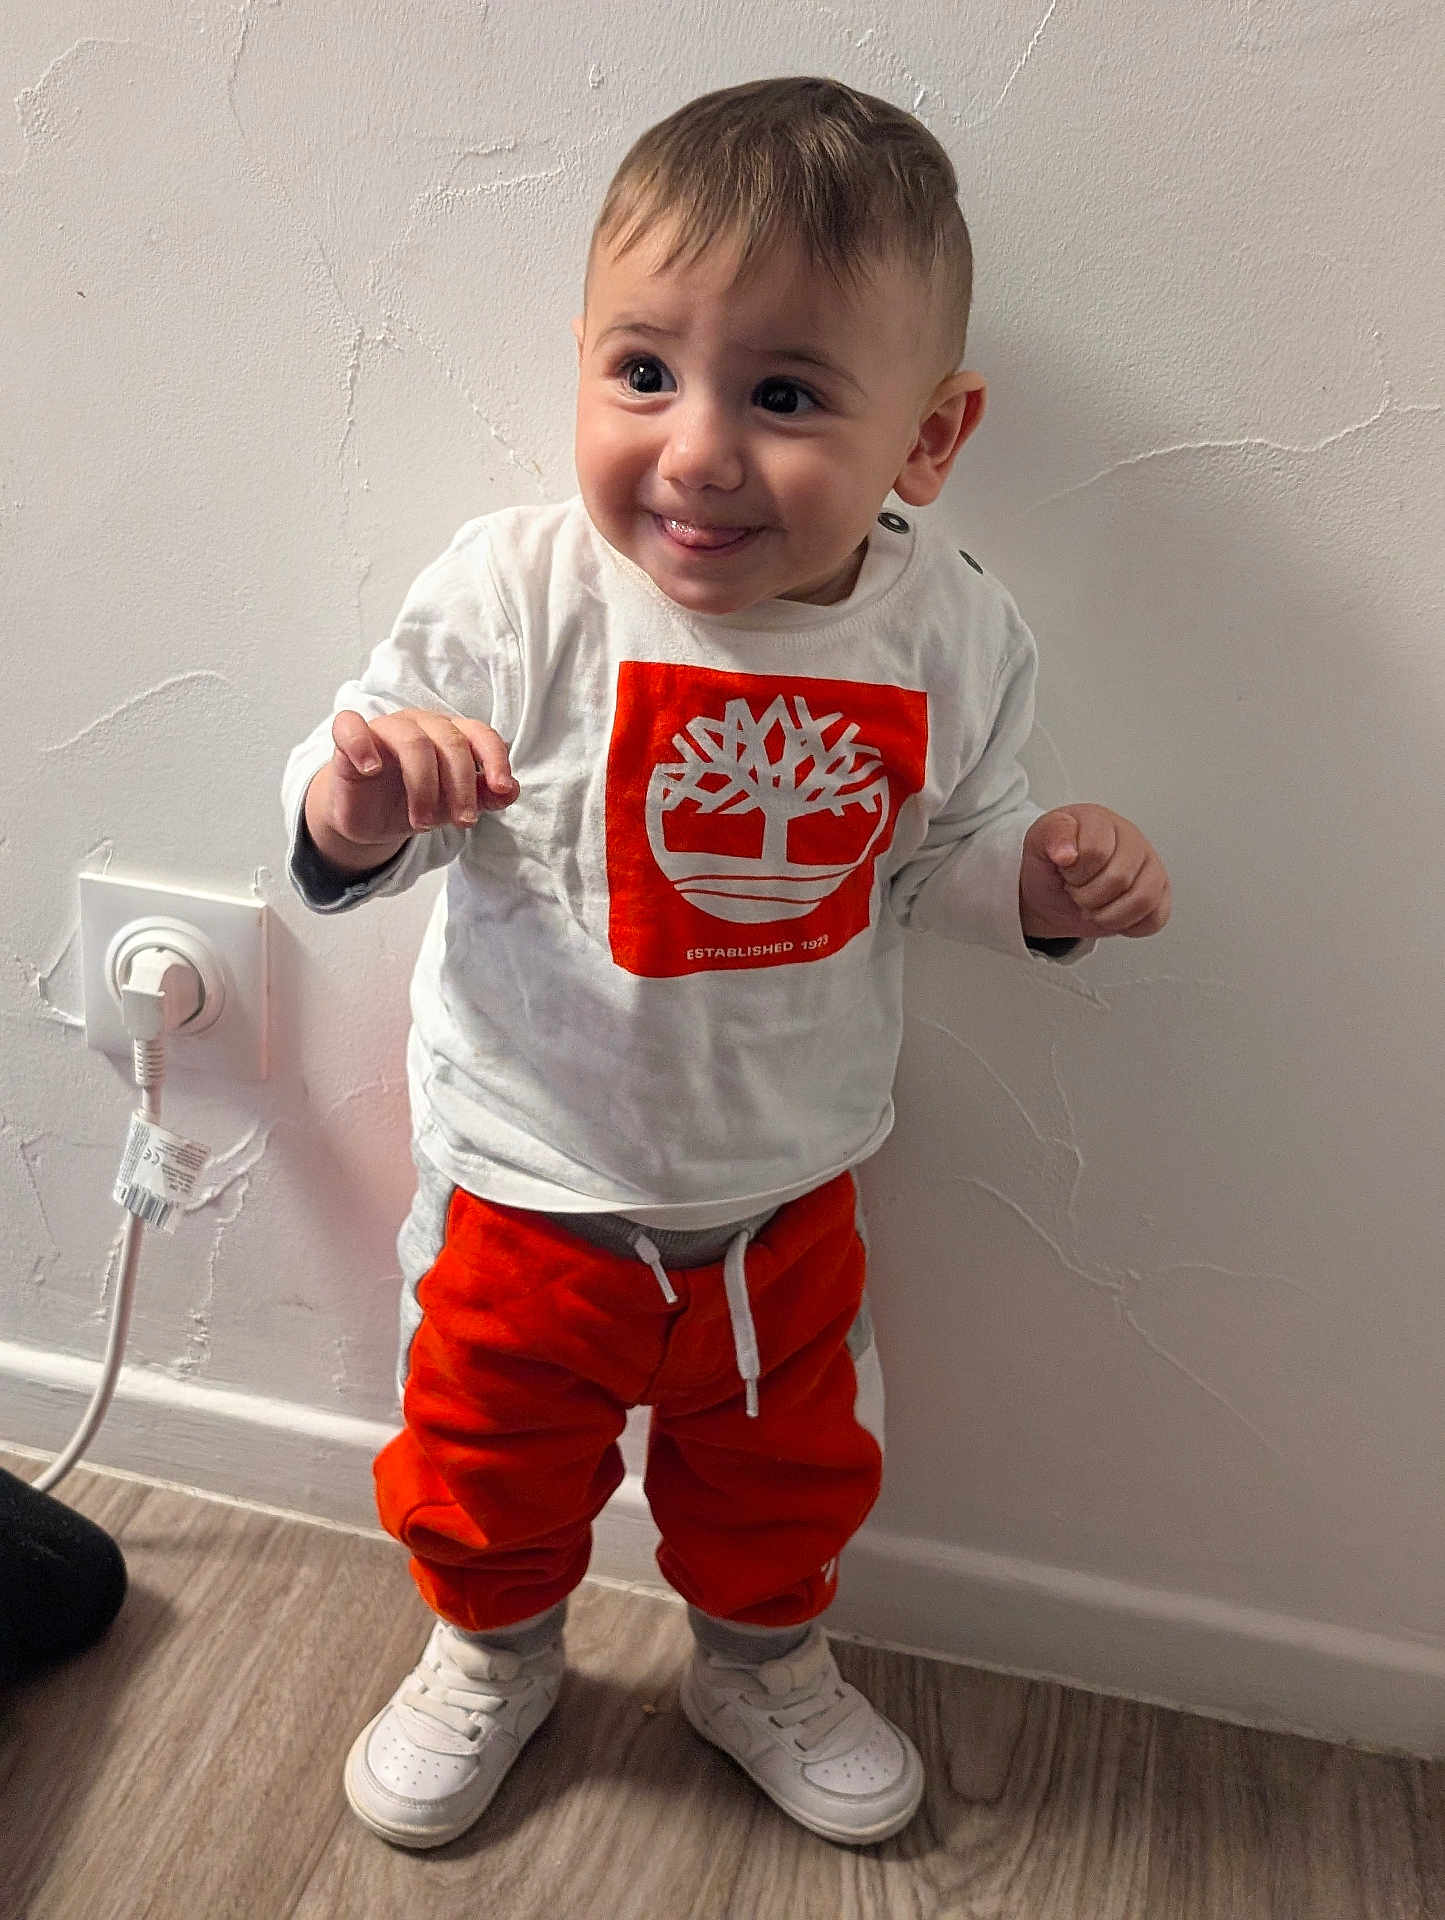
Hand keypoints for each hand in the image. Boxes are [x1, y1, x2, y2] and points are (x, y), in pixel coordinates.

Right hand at [304, 707, 518, 873]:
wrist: (368, 820)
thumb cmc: (414, 802)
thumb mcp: (453, 806)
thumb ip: (484, 797)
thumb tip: (512, 790)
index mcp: (451, 735)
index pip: (480, 735)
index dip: (495, 759)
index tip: (501, 789)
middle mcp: (422, 725)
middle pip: (450, 743)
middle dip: (461, 786)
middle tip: (463, 822)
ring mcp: (386, 728)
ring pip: (412, 741)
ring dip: (423, 785)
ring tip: (423, 822)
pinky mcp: (349, 740)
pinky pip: (350, 726)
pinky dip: (361, 744)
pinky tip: (371, 769)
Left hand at [1020, 805, 1169, 942]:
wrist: (1052, 892)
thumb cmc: (1051, 865)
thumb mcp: (1037, 842)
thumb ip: (1052, 834)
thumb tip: (1067, 853)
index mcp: (1102, 821)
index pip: (1096, 852)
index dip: (1075, 873)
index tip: (1066, 872)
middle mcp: (1132, 840)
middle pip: (1119, 880)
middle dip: (1088, 896)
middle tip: (1077, 890)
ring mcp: (1150, 866)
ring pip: (1143, 900)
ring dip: (1108, 915)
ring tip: (1093, 906)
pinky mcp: (1160, 893)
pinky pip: (1155, 918)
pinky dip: (1128, 926)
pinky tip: (1111, 914)